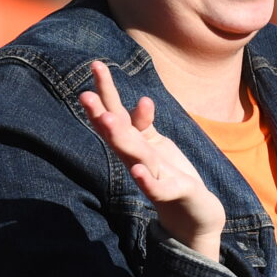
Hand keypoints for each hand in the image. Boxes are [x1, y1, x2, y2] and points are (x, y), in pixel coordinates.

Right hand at [79, 59, 227, 263]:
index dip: (107, 91)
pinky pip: (156, 188)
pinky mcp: (171, 194)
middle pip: (116, 134)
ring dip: (119, 139)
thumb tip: (140, 100)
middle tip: (83, 94)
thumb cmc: (170, 175)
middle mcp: (136, 158)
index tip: (97, 64)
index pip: (116, 114)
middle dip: (100, 115)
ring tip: (107, 120)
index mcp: (134, 144)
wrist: (193, 212)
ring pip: (132, 156)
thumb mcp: (155, 143)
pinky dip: (146, 181)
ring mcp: (152, 176)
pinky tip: (138, 171)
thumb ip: (144, 124)